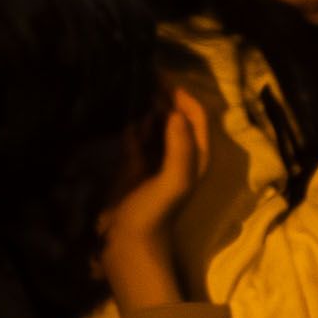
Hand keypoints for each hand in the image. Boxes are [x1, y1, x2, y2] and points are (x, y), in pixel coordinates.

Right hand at [100, 88, 203, 303]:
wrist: (130, 243)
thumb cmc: (156, 213)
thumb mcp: (174, 180)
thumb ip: (179, 147)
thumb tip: (175, 112)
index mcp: (197, 155)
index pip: (196, 116)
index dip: (183, 95)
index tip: (162, 76)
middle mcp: (180, 154)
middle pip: (176, 116)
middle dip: (164, 96)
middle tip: (142, 74)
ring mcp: (156, 160)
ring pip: (155, 125)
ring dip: (147, 107)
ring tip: (130, 84)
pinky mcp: (133, 166)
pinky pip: (135, 138)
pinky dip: (131, 124)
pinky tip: (120, 110)